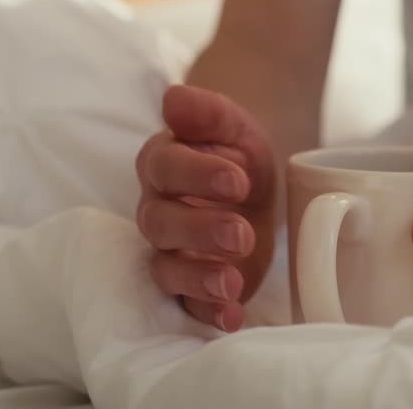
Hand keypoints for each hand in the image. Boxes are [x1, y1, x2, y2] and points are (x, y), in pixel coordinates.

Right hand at [135, 85, 278, 331]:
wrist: (254, 181)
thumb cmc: (235, 150)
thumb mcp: (232, 123)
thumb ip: (206, 111)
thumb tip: (174, 98)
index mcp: (162, 164)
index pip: (164, 167)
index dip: (197, 175)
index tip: (238, 180)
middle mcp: (158, 210)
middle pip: (161, 224)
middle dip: (200, 230)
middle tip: (241, 233)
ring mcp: (173, 250)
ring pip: (167, 269)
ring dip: (199, 278)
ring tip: (232, 282)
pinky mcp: (195, 282)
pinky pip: (189, 303)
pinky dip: (207, 312)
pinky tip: (232, 316)